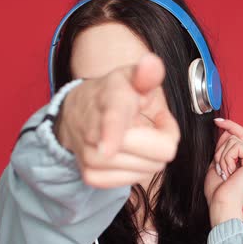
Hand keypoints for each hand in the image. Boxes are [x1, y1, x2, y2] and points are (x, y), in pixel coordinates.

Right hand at [55, 53, 179, 187]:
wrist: (77, 114)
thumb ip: (147, 74)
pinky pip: (135, 180)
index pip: (112, 120)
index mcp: (109, 101)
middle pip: (155, 153)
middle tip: (155, 122)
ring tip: (140, 134)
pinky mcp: (91, 178)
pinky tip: (131, 152)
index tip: (107, 149)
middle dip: (164, 138)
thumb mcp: (131, 78)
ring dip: (152, 154)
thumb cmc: (114, 94)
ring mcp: (91, 158)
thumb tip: (151, 63)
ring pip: (149, 169)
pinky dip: (140, 168)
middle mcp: (94, 132)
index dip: (111, 135)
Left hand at [204, 119, 242, 226]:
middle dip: (221, 149)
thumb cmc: (218, 191)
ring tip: (225, 173)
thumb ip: (223, 148)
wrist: (222, 205)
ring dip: (221, 156)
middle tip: (220, 168)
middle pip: (237, 134)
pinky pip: (236, 146)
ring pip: (233, 140)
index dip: (229, 125)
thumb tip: (226, 130)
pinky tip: (229, 172)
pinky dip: (226, 158)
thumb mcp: (218, 163)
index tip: (216, 121)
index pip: (240, 135)